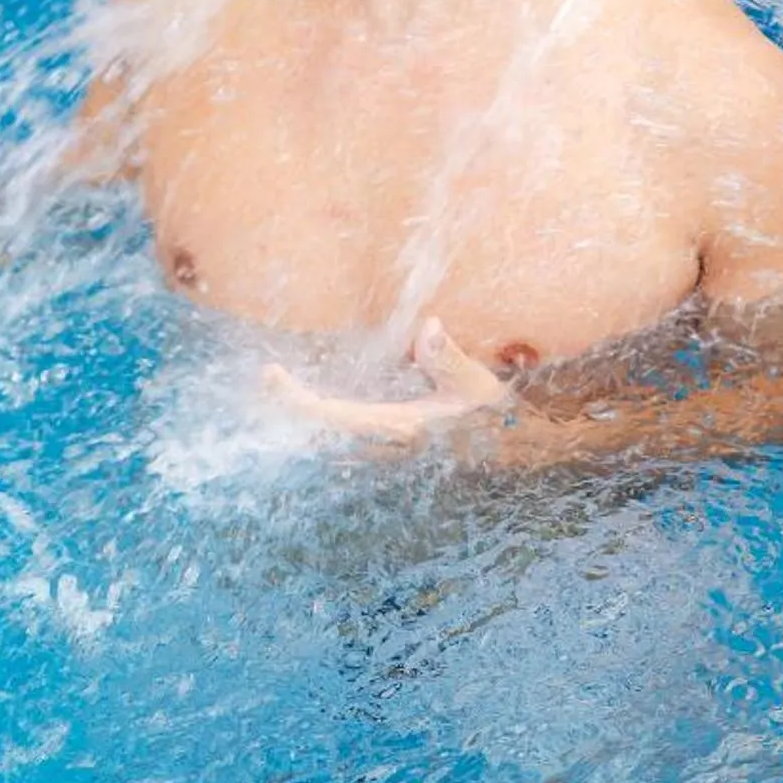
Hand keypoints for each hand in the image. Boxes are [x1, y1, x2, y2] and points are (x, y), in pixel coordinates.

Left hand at [261, 317, 516, 447]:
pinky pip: (344, 441)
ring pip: (329, 441)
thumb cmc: (493, 417)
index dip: (293, 398)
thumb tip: (427, 327)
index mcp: (396, 430)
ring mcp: (384, 456)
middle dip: (291, 407)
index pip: (328, 417)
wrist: (514, 454)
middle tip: (268, 378)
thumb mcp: (475, 384)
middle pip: (318, 433)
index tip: (271, 374)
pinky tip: (317, 408)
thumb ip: (447, 358)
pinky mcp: (389, 455)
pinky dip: (324, 424)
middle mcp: (383, 449)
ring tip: (282, 389)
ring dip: (305, 418)